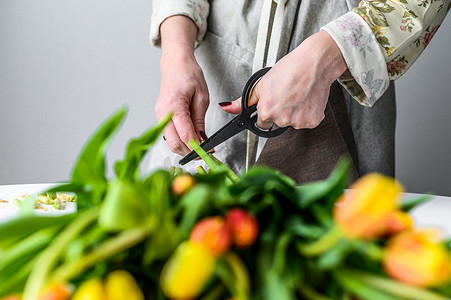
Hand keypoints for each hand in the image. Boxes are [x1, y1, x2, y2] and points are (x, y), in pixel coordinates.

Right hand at [155, 16, 209, 155]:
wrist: (176, 64)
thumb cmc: (188, 74)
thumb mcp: (202, 97)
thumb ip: (200, 120)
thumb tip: (202, 139)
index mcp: (173, 105)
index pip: (185, 134)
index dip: (197, 147)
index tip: (208, 152)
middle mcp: (162, 112)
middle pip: (174, 143)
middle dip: (189, 152)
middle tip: (204, 153)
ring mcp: (159, 115)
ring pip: (170, 141)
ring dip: (184, 148)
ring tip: (199, 146)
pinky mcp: (160, 117)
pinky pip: (169, 134)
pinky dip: (180, 140)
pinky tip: (190, 139)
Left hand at [220, 30, 346, 129]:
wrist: (315, 63)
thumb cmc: (290, 69)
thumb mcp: (262, 83)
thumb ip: (244, 101)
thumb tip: (228, 108)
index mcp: (267, 111)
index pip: (262, 123)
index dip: (266, 112)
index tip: (273, 103)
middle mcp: (282, 119)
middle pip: (277, 123)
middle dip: (280, 113)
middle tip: (287, 95)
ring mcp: (298, 122)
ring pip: (292, 123)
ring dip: (294, 113)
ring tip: (297, 95)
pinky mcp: (312, 121)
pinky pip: (306, 121)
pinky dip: (306, 113)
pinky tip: (306, 99)